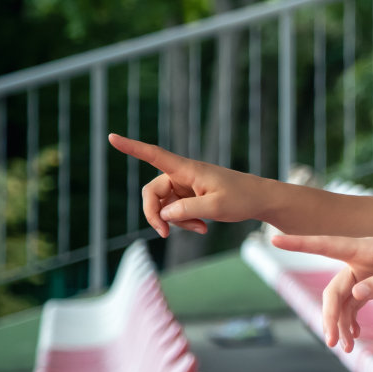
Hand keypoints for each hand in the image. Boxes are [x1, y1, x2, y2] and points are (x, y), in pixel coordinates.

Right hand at [109, 133, 268, 236]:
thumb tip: (163, 215)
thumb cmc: (242, 198)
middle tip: (163, 234)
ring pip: (164, 205)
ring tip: (200, 228)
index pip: (154, 155)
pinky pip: (176, 211)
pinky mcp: (191, 196)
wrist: (261, 200)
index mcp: (187, 169)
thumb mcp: (216, 207)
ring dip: (176, 221)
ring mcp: (186, 186)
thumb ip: (186, 210)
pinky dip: (184, 222)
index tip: (111, 137)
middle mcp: (183, 175)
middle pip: (152, 192)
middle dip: (154, 214)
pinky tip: (202, 228)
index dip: (132, 147)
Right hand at [270, 234, 372, 351]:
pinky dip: (352, 320)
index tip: (275, 237)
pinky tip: (355, 337)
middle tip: (333, 342)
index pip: (327, 244)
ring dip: (341, 323)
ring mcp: (369, 272)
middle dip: (330, 316)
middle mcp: (363, 258)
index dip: (300, 244)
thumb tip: (355, 295)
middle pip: (334, 289)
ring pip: (344, 299)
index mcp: (368, 248)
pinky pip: (355, 303)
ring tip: (346, 348)